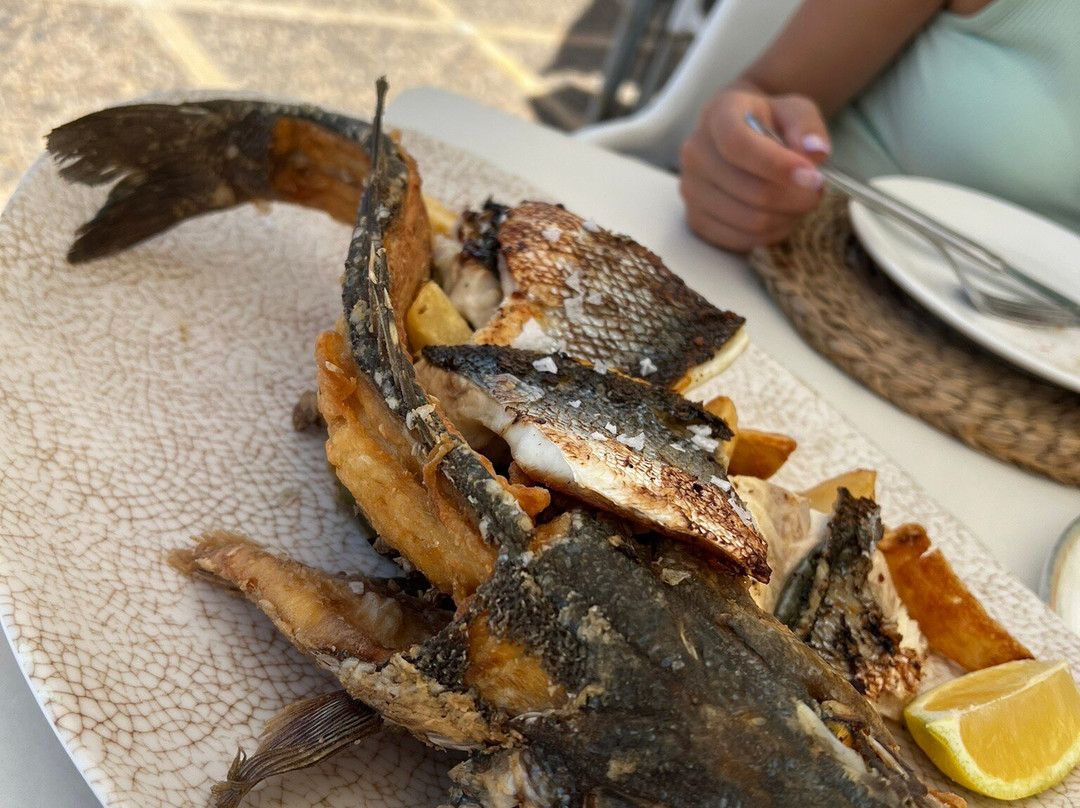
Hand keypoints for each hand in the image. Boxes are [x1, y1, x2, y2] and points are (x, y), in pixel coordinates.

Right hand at [679, 85, 829, 250]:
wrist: (739, 137)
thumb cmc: (769, 123)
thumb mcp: (794, 110)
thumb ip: (807, 126)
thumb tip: (816, 152)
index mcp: (719, 115)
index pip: (738, 144)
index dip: (777, 165)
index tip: (813, 177)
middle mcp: (696, 152)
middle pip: (751, 190)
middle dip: (796, 197)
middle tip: (816, 191)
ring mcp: (691, 189)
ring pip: (750, 221)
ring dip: (787, 218)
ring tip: (800, 203)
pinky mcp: (695, 220)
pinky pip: (740, 240)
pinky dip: (770, 235)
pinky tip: (781, 218)